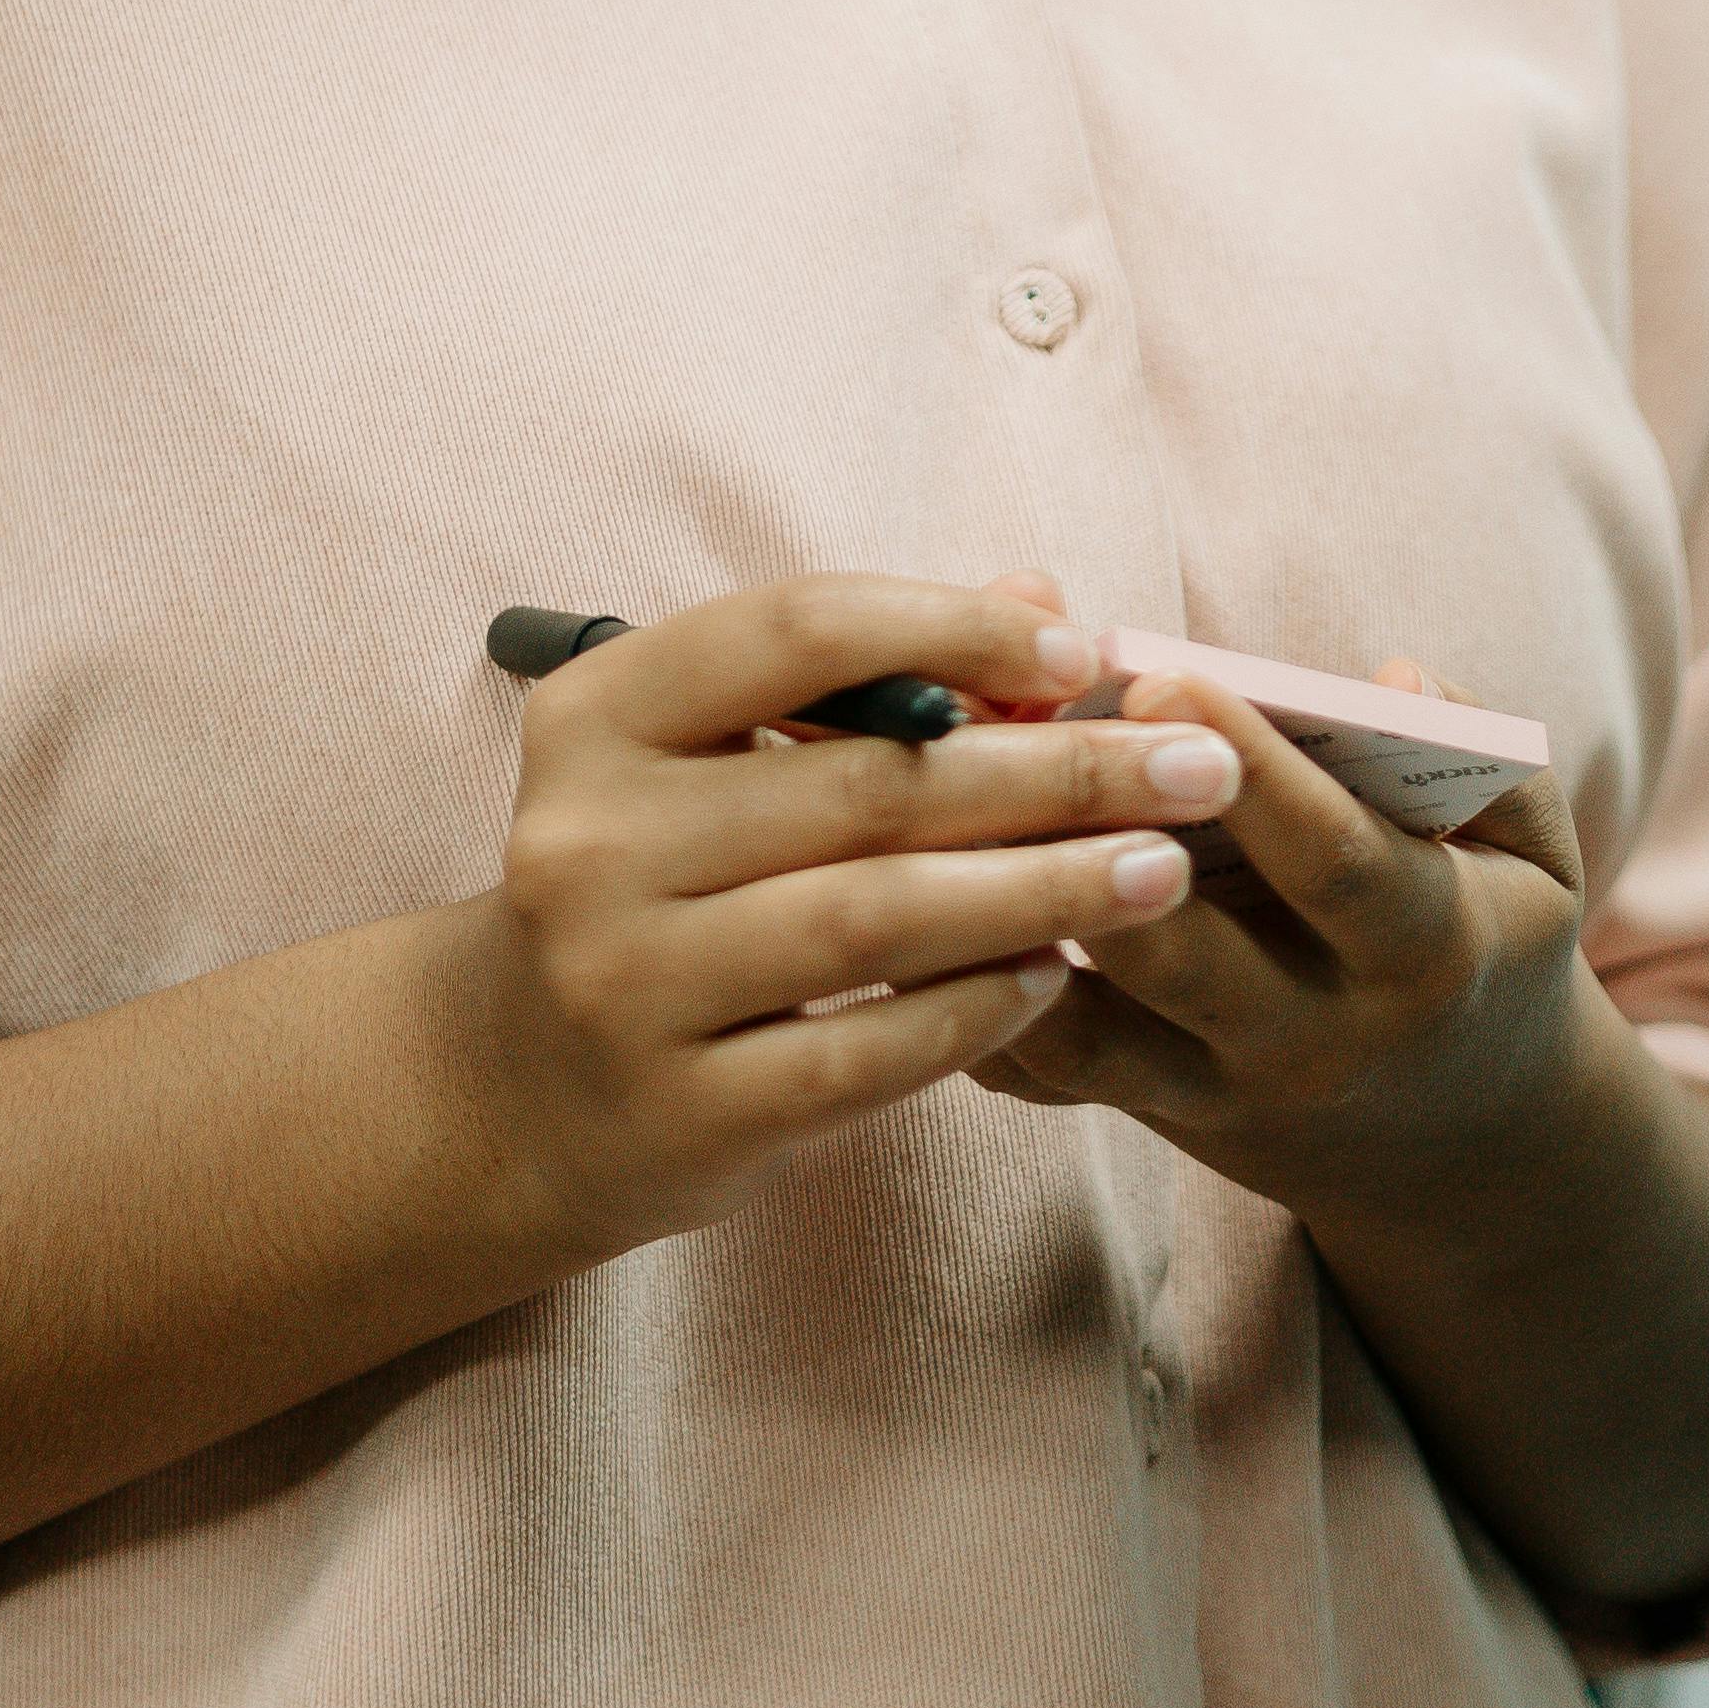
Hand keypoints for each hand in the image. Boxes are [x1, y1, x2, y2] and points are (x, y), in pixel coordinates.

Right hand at [451, 575, 1250, 1269]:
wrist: (513, 1089)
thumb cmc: (657, 884)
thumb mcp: (716, 760)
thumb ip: (867, 678)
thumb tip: (1041, 595)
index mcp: (599, 716)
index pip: (797, 631)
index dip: (951, 627)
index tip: (1082, 647)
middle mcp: (591, 841)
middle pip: (867, 784)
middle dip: (1055, 769)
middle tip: (1195, 768)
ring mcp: (624, 984)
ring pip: (875, 918)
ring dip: (1043, 888)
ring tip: (1164, 869)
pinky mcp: (676, 1112)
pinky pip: (861, 1055)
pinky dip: (973, 1008)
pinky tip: (1056, 977)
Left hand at [972, 637, 1596, 1234]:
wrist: (1462, 1152)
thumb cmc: (1483, 944)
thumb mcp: (1534, 854)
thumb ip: (1487, 752)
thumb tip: (1391, 678)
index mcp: (1420, 951)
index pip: (1336, 864)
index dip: (1255, 775)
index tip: (1166, 675)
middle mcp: (1311, 1038)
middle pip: (1185, 958)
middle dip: (1099, 843)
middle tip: (1023, 726)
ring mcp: (1216, 1092)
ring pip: (1082, 1030)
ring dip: (1003, 912)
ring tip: (936, 791)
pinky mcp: (1143, 1113)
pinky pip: (1034, 1066)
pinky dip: (964, 988)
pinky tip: (907, 888)